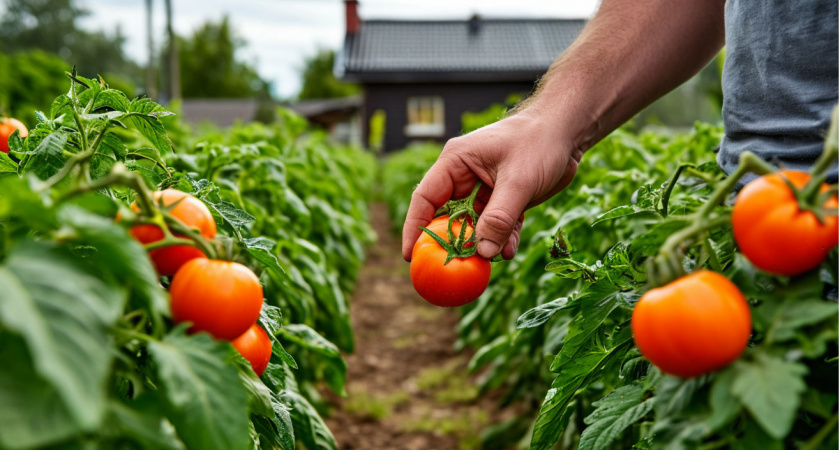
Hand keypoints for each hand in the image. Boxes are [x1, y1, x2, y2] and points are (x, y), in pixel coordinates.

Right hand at [401, 107, 582, 260]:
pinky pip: (496, 226)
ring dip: (483, 244)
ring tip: (492, 260)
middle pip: (447, 217)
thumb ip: (499, 218)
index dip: (415, 228)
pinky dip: (503, 239)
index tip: (411, 256)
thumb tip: (483, 252)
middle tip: (451, 268)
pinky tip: (510, 250)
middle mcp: (465, 176)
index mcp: (456, 162)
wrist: (569, 131)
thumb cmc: (540, 142)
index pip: (425, 198)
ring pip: (474, 226)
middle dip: (451, 243)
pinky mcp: (504, 199)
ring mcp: (484, 189)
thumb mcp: (518, 181)